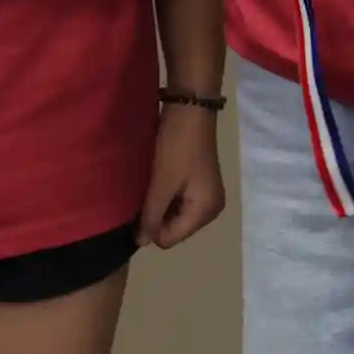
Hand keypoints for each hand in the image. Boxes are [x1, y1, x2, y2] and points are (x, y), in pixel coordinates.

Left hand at [141, 103, 227, 247]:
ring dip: (160, 204)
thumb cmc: (177, 148)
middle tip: (147, 192)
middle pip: (174, 229)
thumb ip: (151, 217)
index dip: (151, 226)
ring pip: (174, 216)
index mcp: (205, 212)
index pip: (170, 238)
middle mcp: (211, 209)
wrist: (190, 110)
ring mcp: (207, 196)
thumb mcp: (161, 184)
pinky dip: (166, 195)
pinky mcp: (200, 185)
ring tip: (152, 184)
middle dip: (157, 216)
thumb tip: (142, 243)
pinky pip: (178, 203)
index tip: (142, 204)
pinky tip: (160, 179)